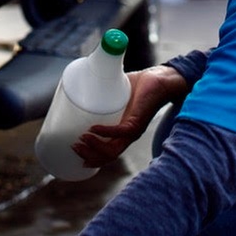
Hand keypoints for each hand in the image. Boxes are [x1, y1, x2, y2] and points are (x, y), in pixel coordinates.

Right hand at [72, 65, 189, 168]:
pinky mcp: (137, 121)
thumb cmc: (140, 85)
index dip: (91, 157)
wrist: (161, 79)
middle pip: (107, 156)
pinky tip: (93, 129)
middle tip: (74, 146)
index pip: (107, 153)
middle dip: (88, 155)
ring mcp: (133, 130)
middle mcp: (128, 135)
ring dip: (95, 147)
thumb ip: (103, 91)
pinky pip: (120, 132)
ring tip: (81, 139)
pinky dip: (105, 133)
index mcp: (123, 132)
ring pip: (112, 149)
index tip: (75, 152)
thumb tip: (85, 79)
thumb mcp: (117, 92)